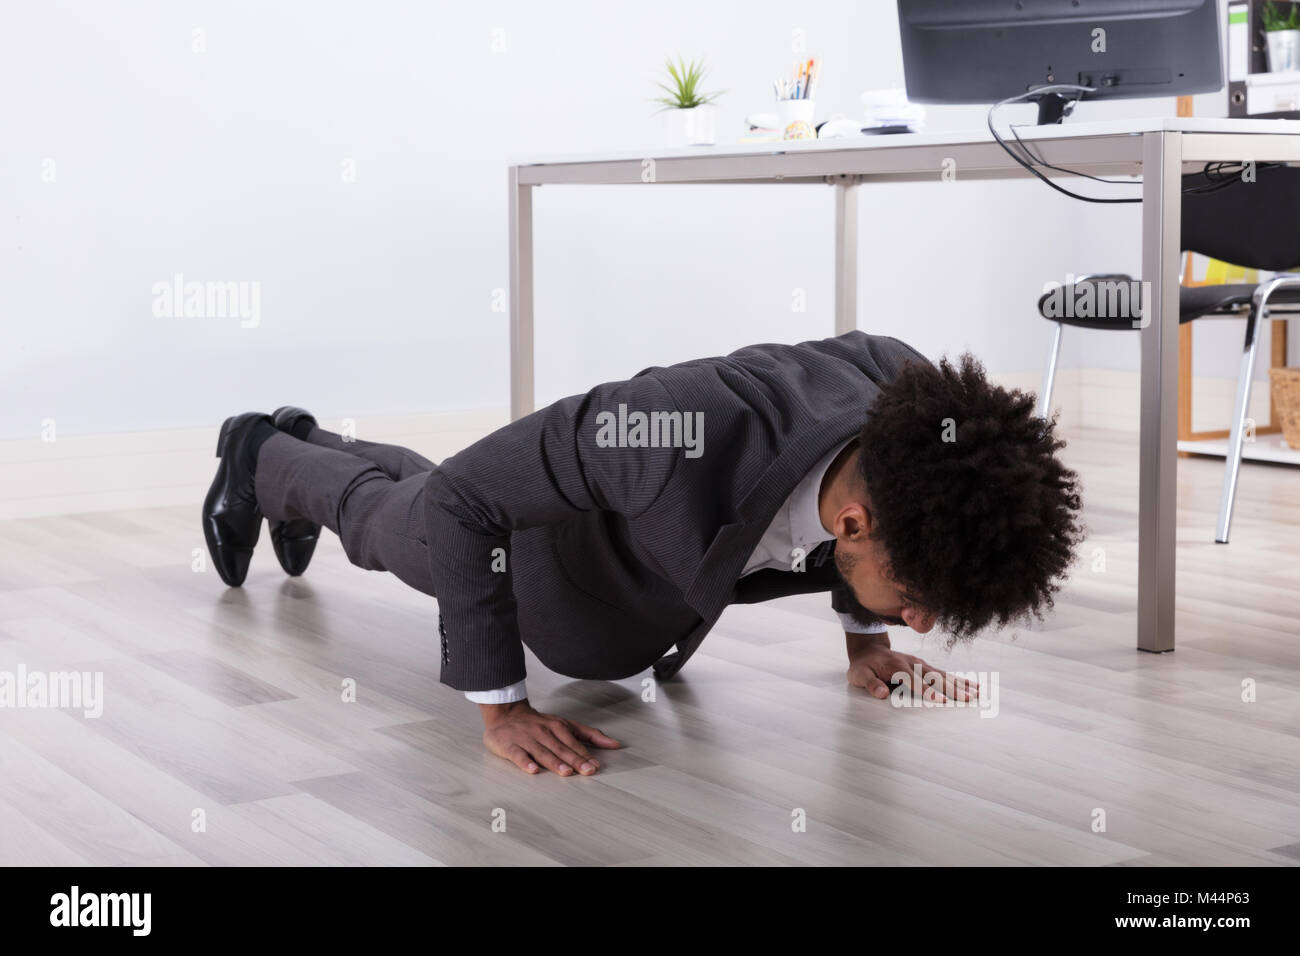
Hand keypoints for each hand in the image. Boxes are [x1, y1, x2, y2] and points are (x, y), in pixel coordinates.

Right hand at [480, 700, 621, 775]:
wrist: (506, 715)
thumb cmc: (539, 724)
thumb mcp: (566, 725)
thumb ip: (590, 735)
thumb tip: (615, 744)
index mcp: (558, 727)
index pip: (573, 743)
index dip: (585, 755)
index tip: (595, 766)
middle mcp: (543, 732)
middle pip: (561, 749)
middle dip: (575, 760)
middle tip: (587, 771)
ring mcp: (526, 739)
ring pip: (542, 752)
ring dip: (554, 762)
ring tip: (566, 772)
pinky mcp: (510, 746)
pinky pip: (518, 755)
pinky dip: (525, 762)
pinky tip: (533, 769)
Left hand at [847, 644, 979, 702]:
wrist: (868, 649)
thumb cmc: (863, 666)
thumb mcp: (859, 675)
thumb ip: (870, 684)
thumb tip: (881, 694)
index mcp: (896, 666)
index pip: (914, 681)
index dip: (927, 690)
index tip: (940, 700)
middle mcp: (912, 663)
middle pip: (934, 677)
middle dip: (952, 689)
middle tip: (968, 698)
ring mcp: (920, 663)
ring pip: (943, 675)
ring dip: (960, 684)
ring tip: (977, 693)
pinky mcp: (924, 666)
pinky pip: (944, 673)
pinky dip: (959, 679)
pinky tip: (973, 685)